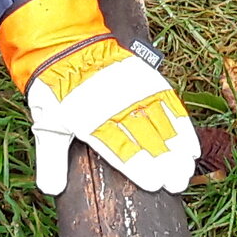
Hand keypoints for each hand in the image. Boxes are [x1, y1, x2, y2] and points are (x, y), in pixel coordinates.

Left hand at [0, 0, 197, 194]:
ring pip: (160, 121)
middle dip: (165, 162)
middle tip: (179, 182)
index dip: (139, 166)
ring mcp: (131, 89)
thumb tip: (51, 190)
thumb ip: (51, 160)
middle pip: (145, 137)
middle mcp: (113, 105)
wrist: (65, 46)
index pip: (118, 147)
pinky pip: (167, 101)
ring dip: (176, 146)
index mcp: (89, 120)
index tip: (155, 183)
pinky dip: (180, 122)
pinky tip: (189, 143)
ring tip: (187, 168)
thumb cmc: (56, 92)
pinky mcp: (143, 77)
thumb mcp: (48, 126)